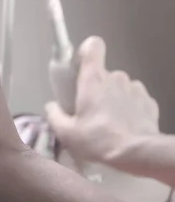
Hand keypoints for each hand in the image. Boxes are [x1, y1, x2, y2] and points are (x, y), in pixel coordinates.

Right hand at [45, 36, 159, 164]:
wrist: (138, 154)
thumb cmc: (99, 140)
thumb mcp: (67, 133)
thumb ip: (54, 115)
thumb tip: (51, 106)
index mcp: (93, 79)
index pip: (93, 46)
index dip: (86, 52)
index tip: (80, 67)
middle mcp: (115, 77)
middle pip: (102, 74)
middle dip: (95, 88)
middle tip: (89, 111)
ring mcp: (135, 88)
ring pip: (119, 86)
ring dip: (113, 98)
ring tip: (109, 121)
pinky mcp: (149, 101)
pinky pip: (134, 98)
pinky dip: (128, 108)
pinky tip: (125, 125)